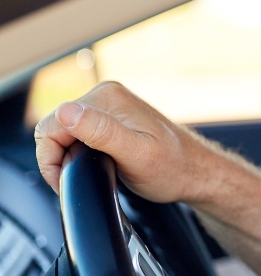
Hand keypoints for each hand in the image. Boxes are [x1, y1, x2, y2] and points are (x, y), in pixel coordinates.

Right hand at [34, 82, 218, 203]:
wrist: (195, 171)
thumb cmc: (173, 168)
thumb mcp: (135, 154)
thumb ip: (101, 132)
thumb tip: (66, 112)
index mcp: (107, 97)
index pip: (51, 124)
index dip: (50, 158)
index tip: (64, 180)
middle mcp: (106, 95)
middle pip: (55, 126)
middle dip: (58, 158)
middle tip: (77, 181)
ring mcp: (108, 106)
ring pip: (64, 132)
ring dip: (68, 156)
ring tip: (90, 174)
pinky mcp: (111, 118)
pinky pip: (78, 134)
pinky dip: (78, 153)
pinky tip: (95, 166)